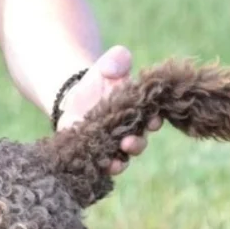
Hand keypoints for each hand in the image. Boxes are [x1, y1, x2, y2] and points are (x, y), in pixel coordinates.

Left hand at [55, 45, 162, 174]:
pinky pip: (98, 165)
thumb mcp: (106, 67)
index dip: (155, 121)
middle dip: (136, 144)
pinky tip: (97, 167)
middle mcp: (128, 132)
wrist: (74, 97)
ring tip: (114, 163)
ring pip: (120, 159)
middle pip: (138, 143)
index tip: (153, 120)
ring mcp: (110, 145)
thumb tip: (119, 60)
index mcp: (139, 112)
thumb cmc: (98, 82)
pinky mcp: (92, 152)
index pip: (153, 119)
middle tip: (129, 143)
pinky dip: (99, 168)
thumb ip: (116, 61)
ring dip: (119, 162)